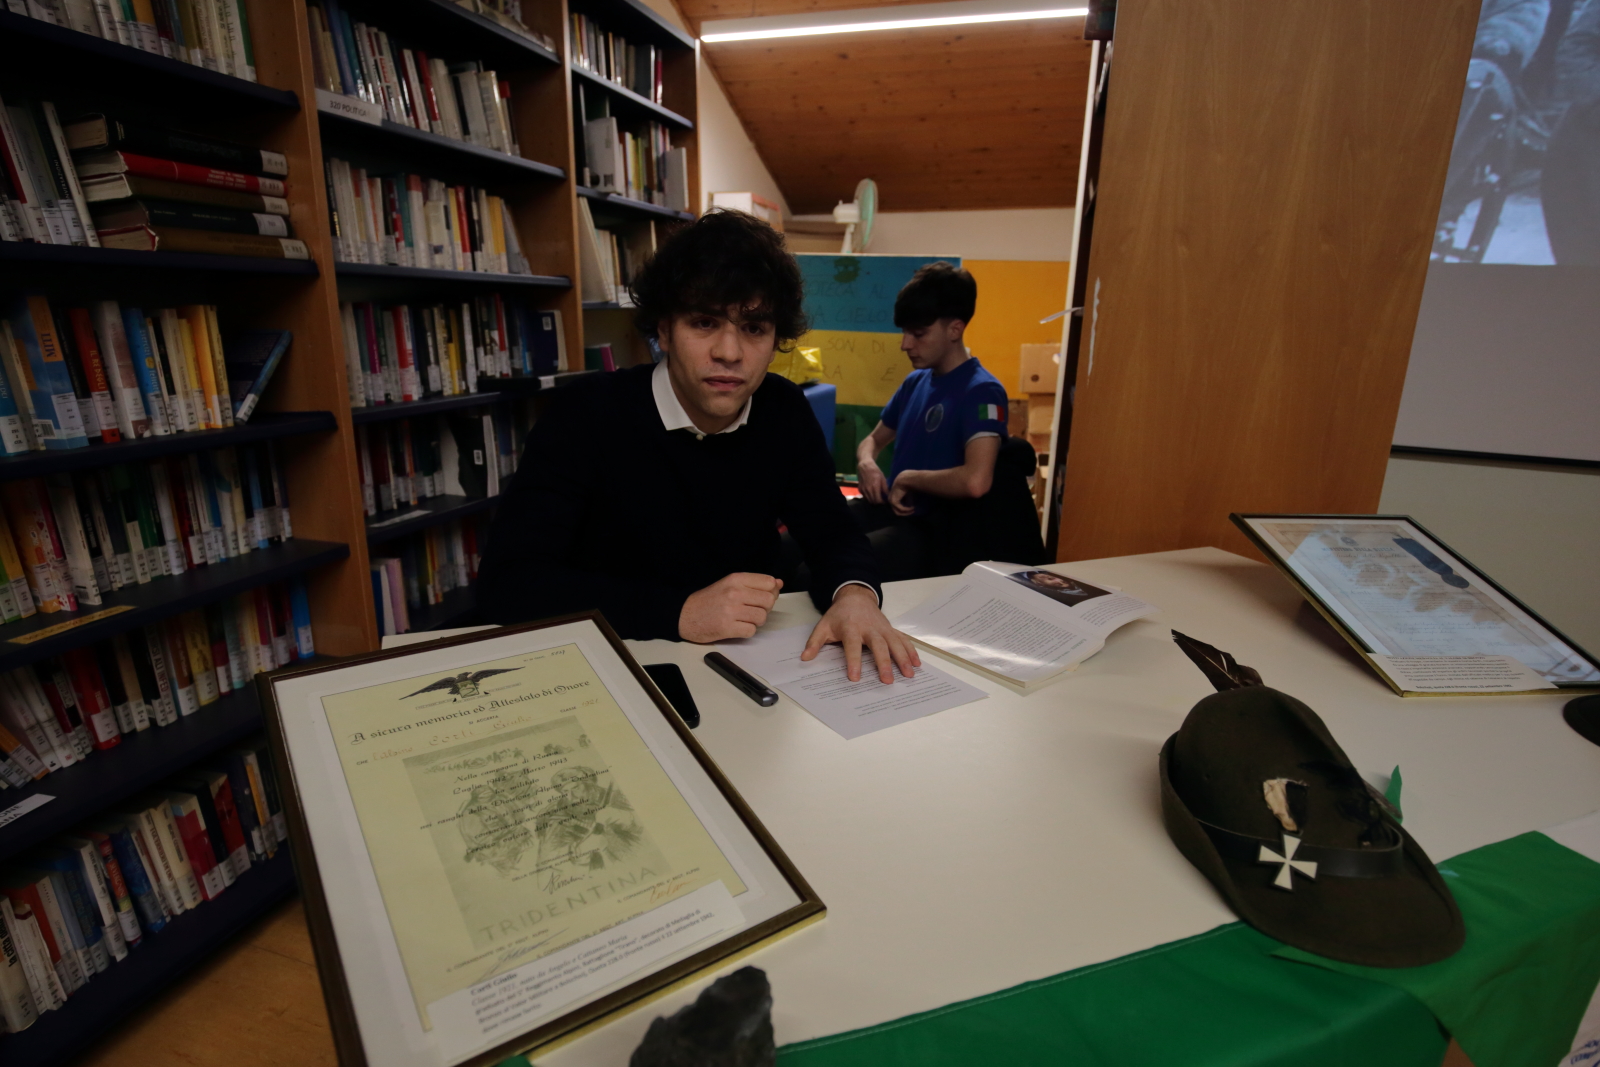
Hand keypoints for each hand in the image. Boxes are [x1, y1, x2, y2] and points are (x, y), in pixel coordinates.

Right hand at [679, 573, 782, 642]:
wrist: (685, 615)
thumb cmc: (709, 600)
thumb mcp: (730, 584)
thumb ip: (754, 584)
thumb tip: (779, 583)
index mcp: (736, 579)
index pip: (769, 582)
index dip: (771, 591)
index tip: (762, 596)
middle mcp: (734, 593)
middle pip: (769, 601)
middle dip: (765, 608)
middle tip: (752, 610)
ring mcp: (731, 611)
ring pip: (762, 617)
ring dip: (756, 621)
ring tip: (743, 619)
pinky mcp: (727, 627)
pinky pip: (751, 631)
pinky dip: (747, 631)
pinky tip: (737, 627)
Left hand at [801, 584, 920, 682]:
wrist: (856, 597)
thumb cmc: (840, 615)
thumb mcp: (823, 626)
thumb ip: (814, 643)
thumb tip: (805, 658)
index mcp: (851, 628)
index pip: (852, 646)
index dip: (854, 662)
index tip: (855, 678)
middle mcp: (869, 628)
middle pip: (878, 646)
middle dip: (884, 663)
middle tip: (887, 680)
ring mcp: (883, 628)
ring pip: (895, 643)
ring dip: (903, 659)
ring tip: (908, 675)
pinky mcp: (890, 629)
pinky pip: (902, 640)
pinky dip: (911, 651)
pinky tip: (917, 664)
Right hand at [857, 459, 888, 503]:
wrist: (865, 466)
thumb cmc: (875, 471)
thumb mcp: (883, 478)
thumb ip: (885, 488)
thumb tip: (888, 496)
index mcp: (875, 487)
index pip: (878, 500)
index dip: (882, 503)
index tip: (885, 501)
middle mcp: (868, 490)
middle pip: (873, 502)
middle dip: (878, 502)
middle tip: (882, 500)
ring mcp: (863, 490)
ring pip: (868, 500)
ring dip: (873, 500)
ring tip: (877, 497)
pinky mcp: (860, 489)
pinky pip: (865, 497)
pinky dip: (868, 497)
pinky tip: (872, 493)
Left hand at [888, 473, 916, 516]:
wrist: (905, 480)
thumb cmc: (906, 485)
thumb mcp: (907, 495)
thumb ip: (907, 501)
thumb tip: (910, 506)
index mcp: (892, 497)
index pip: (896, 507)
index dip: (904, 510)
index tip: (911, 508)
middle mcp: (890, 500)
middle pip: (896, 511)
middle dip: (905, 513)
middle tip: (912, 511)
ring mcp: (891, 501)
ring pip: (898, 512)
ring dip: (906, 513)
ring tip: (913, 510)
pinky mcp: (894, 502)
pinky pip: (901, 509)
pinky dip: (907, 509)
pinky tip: (912, 507)